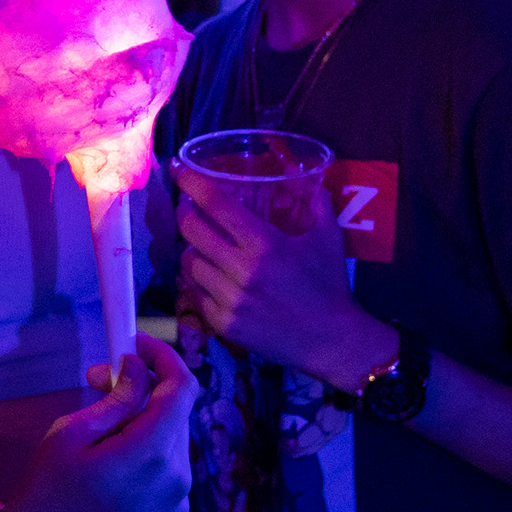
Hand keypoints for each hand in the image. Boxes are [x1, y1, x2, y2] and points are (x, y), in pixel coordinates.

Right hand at [0, 331, 196, 511]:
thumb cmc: (46, 491)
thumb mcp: (70, 433)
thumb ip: (116, 398)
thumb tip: (140, 368)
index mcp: (153, 454)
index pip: (183, 388)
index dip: (164, 357)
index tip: (136, 344)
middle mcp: (177, 482)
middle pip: (175, 418)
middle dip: (144, 393)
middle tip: (100, 383)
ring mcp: (177, 511)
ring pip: (171, 449)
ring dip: (144, 431)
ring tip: (101, 438)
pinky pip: (168, 481)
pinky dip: (147, 465)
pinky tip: (111, 476)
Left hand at [173, 164, 391, 391]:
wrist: (332, 341)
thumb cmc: (330, 286)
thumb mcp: (329, 238)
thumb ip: (317, 202)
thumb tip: (305, 175)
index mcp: (264, 244)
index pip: (216, 205)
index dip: (192, 183)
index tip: (179, 169)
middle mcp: (241, 270)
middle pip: (192, 231)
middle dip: (185, 213)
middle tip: (189, 208)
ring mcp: (229, 299)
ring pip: (190, 263)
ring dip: (192, 249)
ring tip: (203, 245)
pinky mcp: (223, 323)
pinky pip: (196, 294)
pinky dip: (200, 281)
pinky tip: (211, 276)